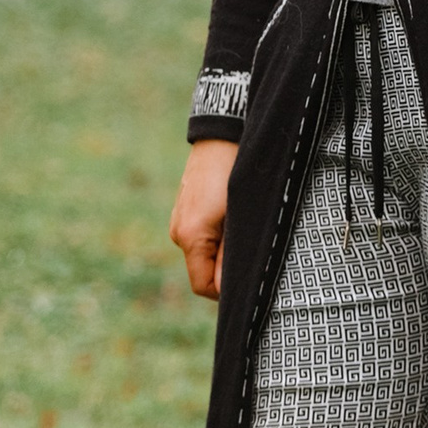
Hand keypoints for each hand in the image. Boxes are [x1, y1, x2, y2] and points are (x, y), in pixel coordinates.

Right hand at [171, 139, 237, 298]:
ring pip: (202, 252)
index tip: (247, 277)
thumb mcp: (238, 219)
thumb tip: (225, 290)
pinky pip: (200, 235)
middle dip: (224, 267)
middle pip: (202, 270)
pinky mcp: (184, 210)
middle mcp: (178, 232)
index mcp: (190, 237)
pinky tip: (230, 214)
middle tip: (249, 248)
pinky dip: (215, 234)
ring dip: (221, 249)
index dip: (225, 290)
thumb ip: (230, 256)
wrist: (221, 136)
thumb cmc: (234, 176)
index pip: (203, 286)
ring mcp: (178, 220)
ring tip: (241, 225)